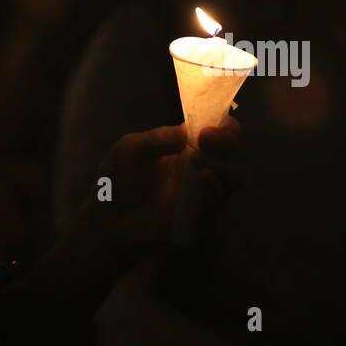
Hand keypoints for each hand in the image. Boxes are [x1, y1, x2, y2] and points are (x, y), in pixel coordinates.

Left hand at [77, 118, 245, 251]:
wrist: (109, 222)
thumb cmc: (118, 182)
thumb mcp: (130, 150)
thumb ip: (156, 138)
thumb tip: (186, 131)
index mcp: (187, 145)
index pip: (220, 129)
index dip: (224, 124)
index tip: (209, 125)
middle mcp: (201, 165)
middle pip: (235, 149)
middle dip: (228, 140)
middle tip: (205, 138)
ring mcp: (203, 190)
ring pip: (236, 174)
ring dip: (225, 163)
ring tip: (198, 160)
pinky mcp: (201, 213)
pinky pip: (221, 198)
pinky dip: (217, 185)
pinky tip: (203, 177)